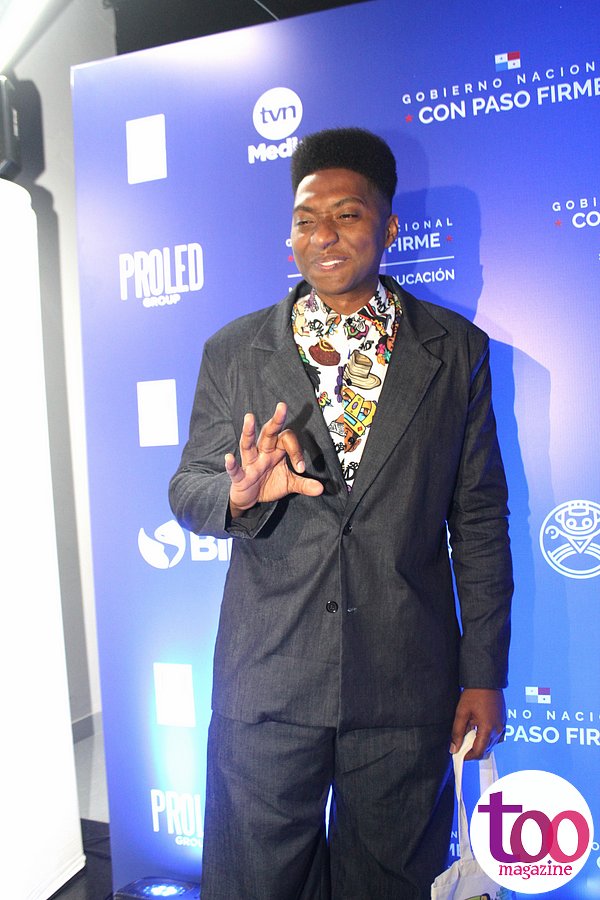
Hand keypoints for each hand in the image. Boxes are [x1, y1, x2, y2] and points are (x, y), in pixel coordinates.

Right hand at [225, 402, 323, 516]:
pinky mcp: (240, 477)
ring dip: (248, 432)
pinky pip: (235, 470)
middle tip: (282, 406)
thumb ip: (304, 484)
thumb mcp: (289, 484)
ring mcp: (250, 463)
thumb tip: (321, 489)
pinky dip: (231, 465)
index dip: (296, 452)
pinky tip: (229, 458)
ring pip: (248, 444)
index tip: (301, 468)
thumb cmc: (269, 484)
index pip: (286, 441)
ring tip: (249, 417)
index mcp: (275, 451)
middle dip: (275, 421)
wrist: (250, 499)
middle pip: (268, 433)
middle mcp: (262, 453)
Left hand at [450, 688, 505, 759]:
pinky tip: (478, 729)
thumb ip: (457, 732)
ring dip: (480, 743)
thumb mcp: (462, 713)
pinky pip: (496, 736)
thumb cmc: (474, 695)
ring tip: (468, 734)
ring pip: (491, 743)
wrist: (486, 680)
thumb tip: (454, 748)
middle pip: (486, 749)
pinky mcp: (504, 721)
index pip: (479, 751)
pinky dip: (487, 737)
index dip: (469, 756)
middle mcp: (498, 730)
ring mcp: (503, 726)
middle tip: (461, 744)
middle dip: (474, 750)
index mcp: (488, 729)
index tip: (459, 754)